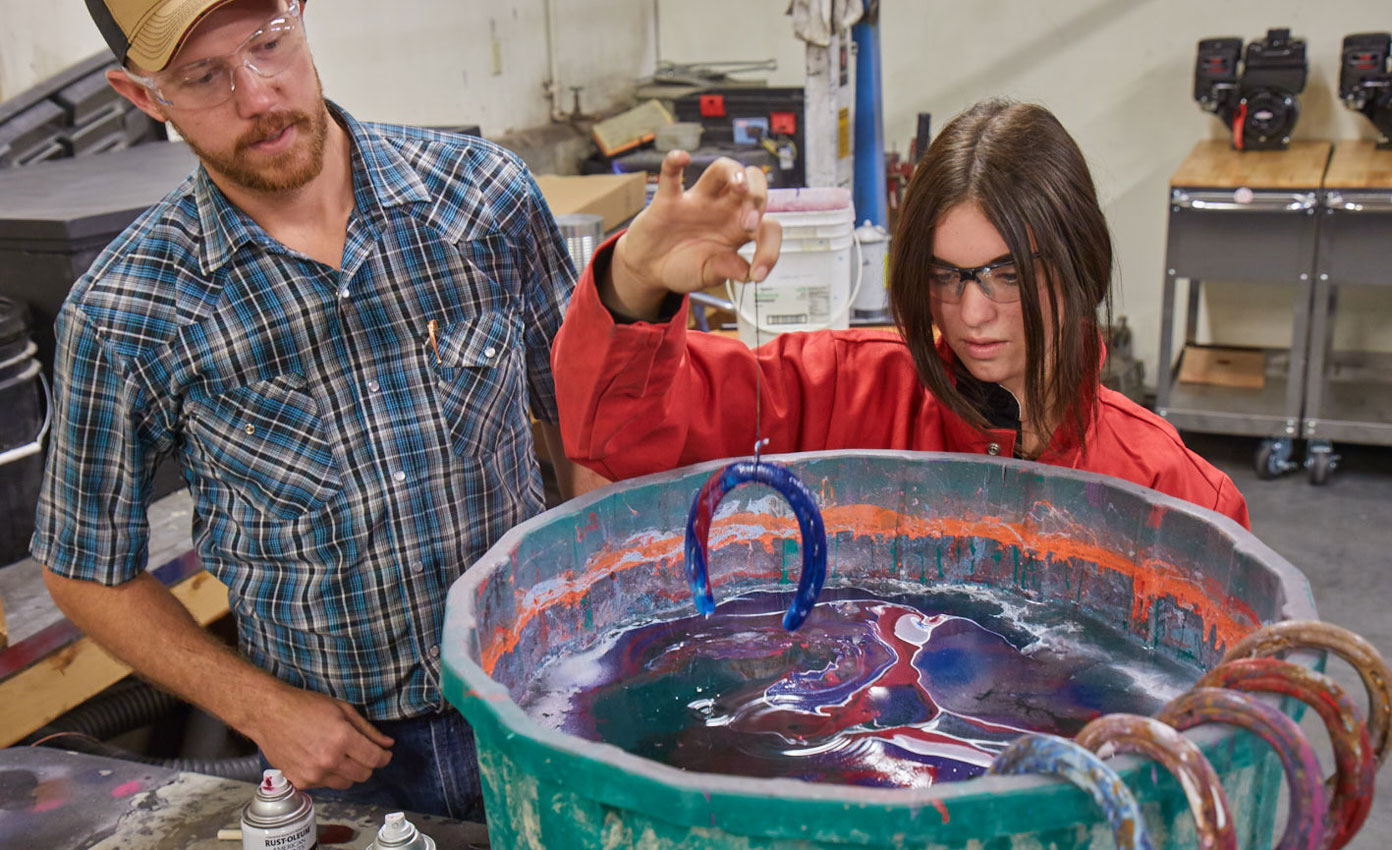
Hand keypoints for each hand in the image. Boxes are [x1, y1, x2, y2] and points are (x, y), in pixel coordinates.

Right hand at [248, 682, 393, 790]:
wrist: (268, 714)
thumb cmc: (305, 706)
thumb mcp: (343, 709)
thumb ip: (368, 730)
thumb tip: (388, 744)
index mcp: (342, 739)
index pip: (375, 759)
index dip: (384, 757)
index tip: (384, 754)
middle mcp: (328, 760)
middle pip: (363, 775)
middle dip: (368, 765)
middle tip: (362, 753)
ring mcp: (313, 774)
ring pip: (345, 783)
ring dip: (348, 772)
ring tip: (338, 755)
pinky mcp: (299, 782)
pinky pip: (324, 785)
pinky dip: (328, 776)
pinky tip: (320, 759)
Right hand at [603, 151, 781, 319]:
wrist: (650, 268)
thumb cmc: (684, 267)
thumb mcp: (707, 275)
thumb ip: (725, 270)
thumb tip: (746, 272)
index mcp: (740, 229)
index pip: (768, 227)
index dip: (770, 250)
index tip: (758, 274)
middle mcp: (724, 209)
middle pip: (753, 184)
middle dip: (759, 199)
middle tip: (748, 226)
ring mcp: (698, 201)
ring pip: (722, 169)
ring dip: (734, 173)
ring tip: (739, 187)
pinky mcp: (669, 200)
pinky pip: (672, 174)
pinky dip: (675, 163)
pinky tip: (682, 158)